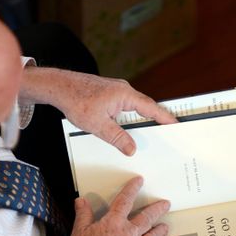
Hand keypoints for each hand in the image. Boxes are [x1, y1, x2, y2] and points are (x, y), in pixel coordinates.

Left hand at [20, 67, 175, 155]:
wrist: (59, 87)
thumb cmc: (76, 101)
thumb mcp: (98, 125)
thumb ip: (117, 137)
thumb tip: (132, 149)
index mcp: (125, 95)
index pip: (151, 108)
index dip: (165, 118)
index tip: (176, 125)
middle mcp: (123, 90)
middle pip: (145, 107)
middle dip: (156, 120)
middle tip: (168, 132)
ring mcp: (116, 91)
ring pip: (134, 108)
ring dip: (141, 120)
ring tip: (149, 134)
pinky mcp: (109, 94)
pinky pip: (125, 107)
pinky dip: (129, 118)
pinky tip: (126, 129)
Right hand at [70, 176, 171, 235]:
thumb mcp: (79, 231)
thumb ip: (83, 214)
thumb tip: (81, 201)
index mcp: (114, 222)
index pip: (125, 201)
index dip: (132, 189)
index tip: (139, 181)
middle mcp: (130, 233)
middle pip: (147, 218)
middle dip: (157, 209)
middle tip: (165, 204)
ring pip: (154, 235)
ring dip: (160, 229)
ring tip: (165, 225)